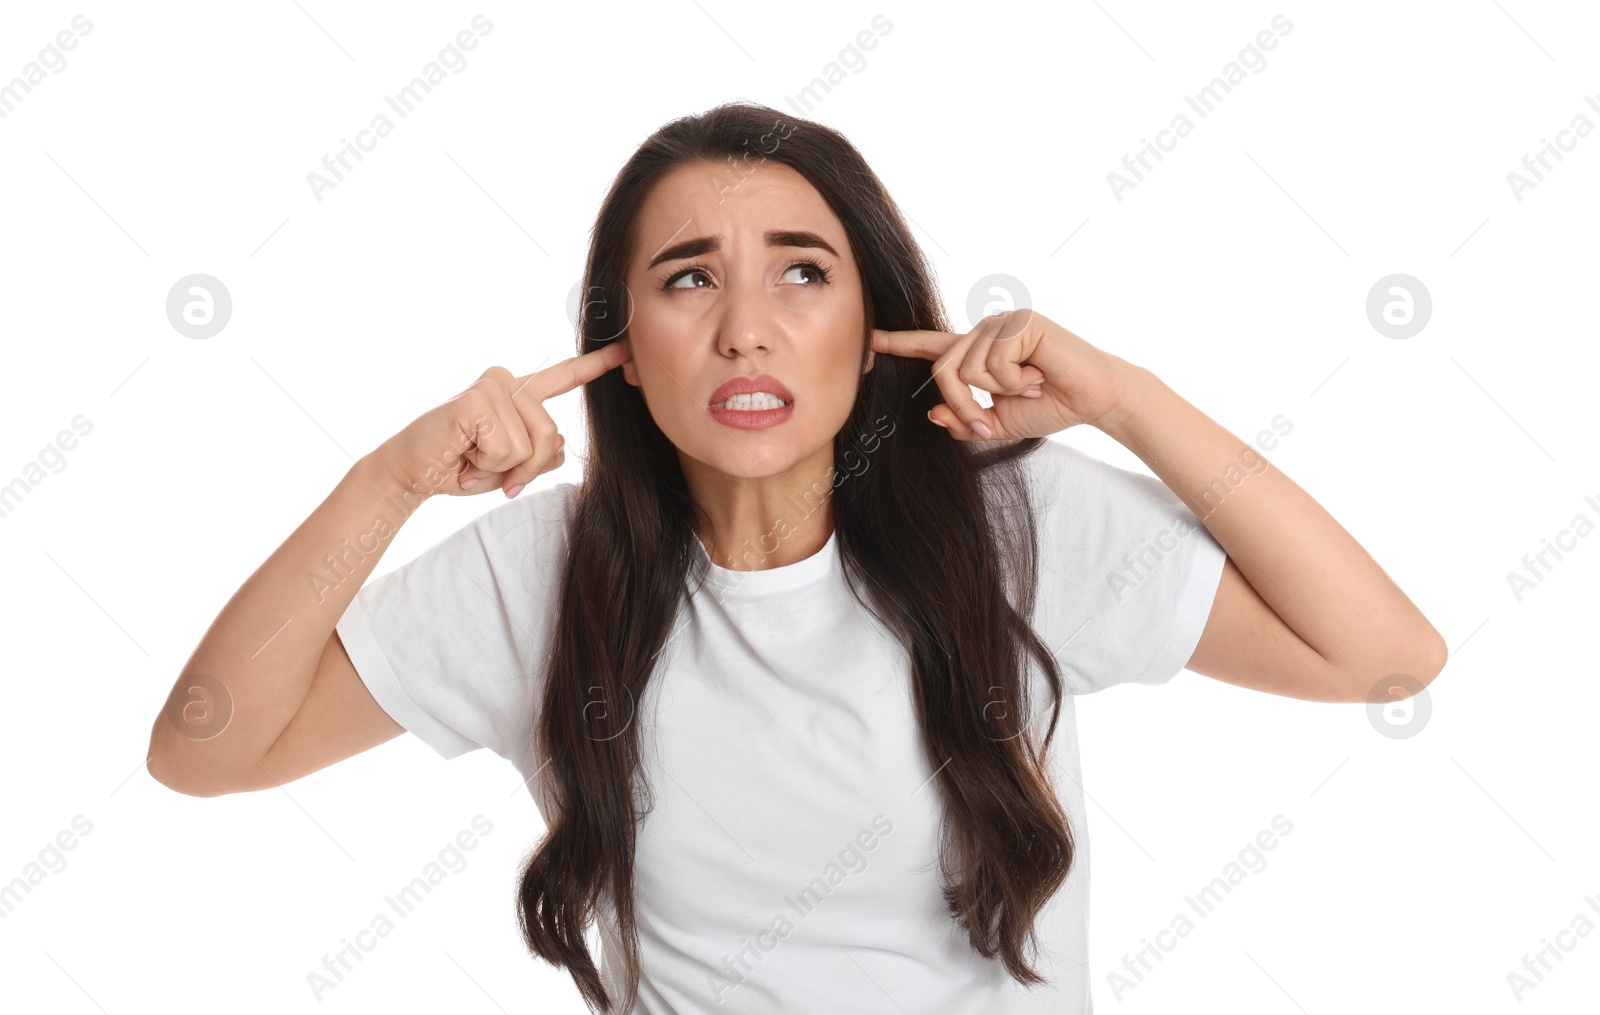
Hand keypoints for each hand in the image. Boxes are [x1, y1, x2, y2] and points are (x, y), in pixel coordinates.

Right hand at [375, 339, 631, 497]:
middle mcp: (508, 382)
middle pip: (552, 436)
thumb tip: (559, 443)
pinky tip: (461, 455)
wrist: (412, 473)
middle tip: (486, 470)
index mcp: (520, 395)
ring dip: (500, 468)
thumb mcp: (512, 468)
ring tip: (470, 460)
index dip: (596, 366)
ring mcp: (493, 386)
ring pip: (530, 445)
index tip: (625, 350)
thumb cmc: (461, 468)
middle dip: (524, 468)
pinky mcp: (477, 399)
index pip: (564, 378)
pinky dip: (484, 465)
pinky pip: (506, 448)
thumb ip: (542, 457)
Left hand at [870, 310, 1134, 440]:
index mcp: (976, 353)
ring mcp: (1000, 323)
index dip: (898, 344)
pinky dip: (1015, 381)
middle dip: (962, 404)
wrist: (1093, 400)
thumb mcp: (997, 424)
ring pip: (965, 368)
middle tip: (988, 421)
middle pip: (942, 369)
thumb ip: (963, 419)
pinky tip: (1039, 375)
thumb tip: (931, 412)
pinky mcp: (1018, 322)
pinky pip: (994, 363)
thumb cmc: (1049, 407)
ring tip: (1029, 387)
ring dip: (995, 393)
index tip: (869, 339)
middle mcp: (984, 333)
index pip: (930, 346)